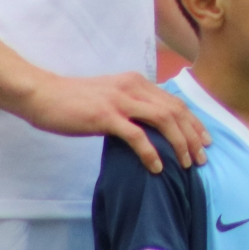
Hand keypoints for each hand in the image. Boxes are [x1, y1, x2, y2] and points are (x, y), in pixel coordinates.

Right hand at [17, 70, 209, 173]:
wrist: (43, 95)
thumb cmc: (74, 100)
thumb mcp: (110, 97)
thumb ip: (131, 106)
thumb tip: (150, 127)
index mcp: (137, 82)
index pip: (175, 101)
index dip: (194, 121)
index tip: (205, 140)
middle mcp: (133, 87)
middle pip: (176, 110)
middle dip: (194, 135)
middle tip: (203, 157)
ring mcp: (120, 101)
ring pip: (163, 119)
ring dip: (180, 143)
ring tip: (187, 164)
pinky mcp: (105, 116)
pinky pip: (137, 135)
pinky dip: (151, 152)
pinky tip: (157, 167)